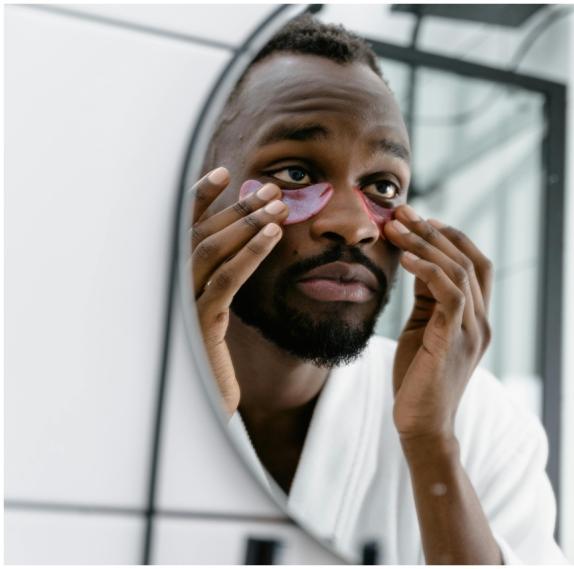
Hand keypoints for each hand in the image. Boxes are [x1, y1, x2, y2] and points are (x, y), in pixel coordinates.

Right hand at [189, 167, 288, 415]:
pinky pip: (227, 280)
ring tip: (279, 205)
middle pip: (202, 235)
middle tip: (272, 189)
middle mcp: (174, 289)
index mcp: (178, 285)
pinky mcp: (201, 326)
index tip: (225, 173)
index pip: (186, 231)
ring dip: (247, 223)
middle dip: (238, 208)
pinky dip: (251, 253)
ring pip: (212, 251)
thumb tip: (248, 250)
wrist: (204, 413)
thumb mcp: (218, 321)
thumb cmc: (214, 367)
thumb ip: (222, 286)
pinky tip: (274, 236)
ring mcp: (184, 306)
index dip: (201, 199)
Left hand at [384, 205, 492, 444]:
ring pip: (459, 270)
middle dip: (434, 231)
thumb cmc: (417, 380)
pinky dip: (427, 270)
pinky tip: (403, 259)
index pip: (475, 262)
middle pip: (469, 259)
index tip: (419, 219)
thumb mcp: (423, 329)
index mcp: (476, 317)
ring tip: (395, 228)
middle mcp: (481, 320)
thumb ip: (427, 298)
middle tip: (402, 212)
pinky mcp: (455, 340)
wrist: (422, 426)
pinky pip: (449, 293)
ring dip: (425, 244)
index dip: (450, 236)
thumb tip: (415, 260)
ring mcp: (472, 330)